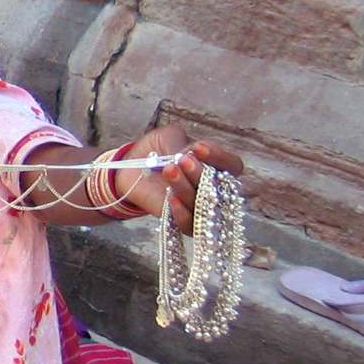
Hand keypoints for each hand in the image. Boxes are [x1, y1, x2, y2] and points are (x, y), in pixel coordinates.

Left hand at [117, 125, 244, 231]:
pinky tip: (170, 197)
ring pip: (203, 205)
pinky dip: (182, 213)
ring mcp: (198, 207)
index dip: (219, 157)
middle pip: (220, 188)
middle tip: (183, 160)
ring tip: (170, 170)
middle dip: (200, 173)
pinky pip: (190, 225)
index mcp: (217, 167)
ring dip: (186, 187)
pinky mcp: (181, 221)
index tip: (198, 147)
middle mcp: (213, 189)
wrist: (131, 165)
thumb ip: (183, 144)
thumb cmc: (157, 150)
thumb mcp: (170, 138)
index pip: (233, 166)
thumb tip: (192, 156)